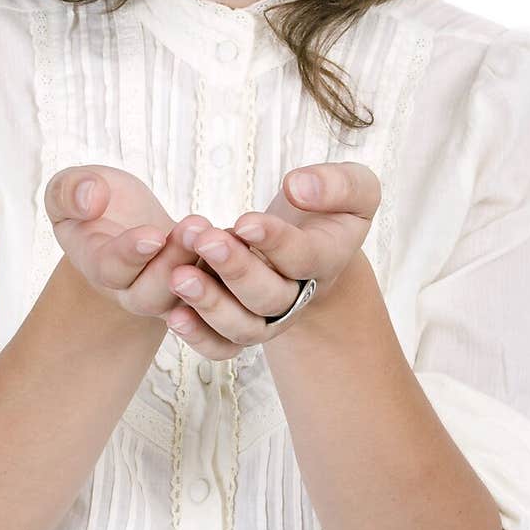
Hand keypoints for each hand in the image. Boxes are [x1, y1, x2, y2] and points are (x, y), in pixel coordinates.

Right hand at [44, 164, 227, 323]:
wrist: (123, 222)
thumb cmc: (94, 203)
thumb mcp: (68, 189)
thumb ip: (68, 192)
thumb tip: (89, 197)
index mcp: (96, 264)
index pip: (110, 269)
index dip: (130, 255)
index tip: (153, 234)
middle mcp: (130, 289)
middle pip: (150, 295)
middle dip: (173, 263)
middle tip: (194, 226)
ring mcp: (166, 294)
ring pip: (186, 301)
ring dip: (203, 269)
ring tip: (214, 231)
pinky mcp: (198, 291)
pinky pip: (216, 299)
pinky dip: (230, 277)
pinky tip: (244, 243)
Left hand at [163, 162, 380, 359]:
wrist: (315, 244)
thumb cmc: (330, 209)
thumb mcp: (355, 187)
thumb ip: (339, 184)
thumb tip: (298, 187)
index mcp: (327, 259)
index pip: (304, 258)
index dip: (275, 242)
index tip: (245, 221)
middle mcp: (298, 296)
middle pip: (270, 298)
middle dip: (236, 270)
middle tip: (206, 241)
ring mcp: (269, 316)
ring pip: (244, 327)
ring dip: (210, 305)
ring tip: (178, 276)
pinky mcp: (241, 324)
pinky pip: (222, 345)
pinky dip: (199, 336)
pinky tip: (174, 315)